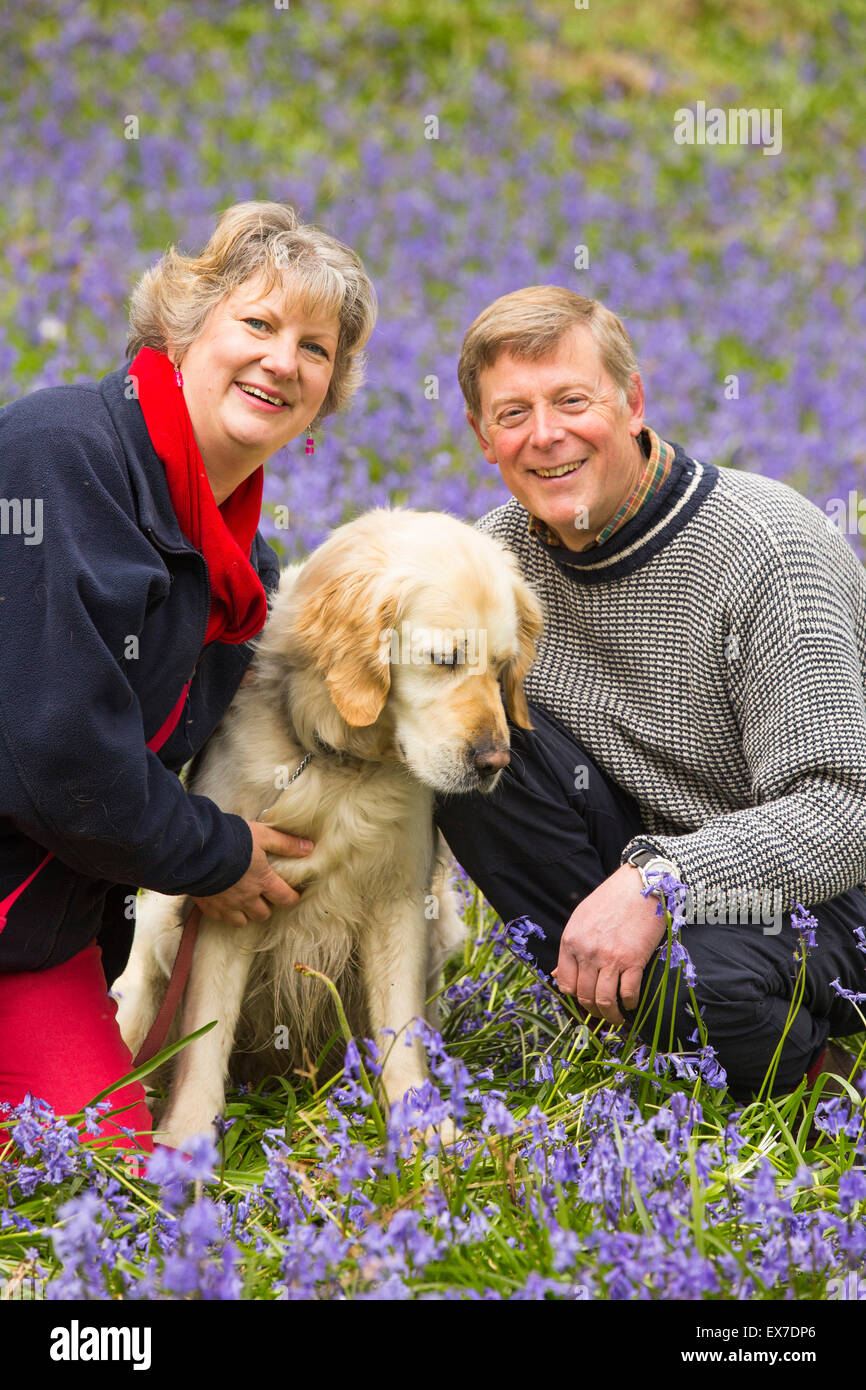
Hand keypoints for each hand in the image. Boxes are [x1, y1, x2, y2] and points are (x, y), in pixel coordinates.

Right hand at [191, 820, 313, 927]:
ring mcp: (227, 905)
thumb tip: (309, 848)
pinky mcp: (209, 906)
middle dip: (266, 908)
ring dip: (245, 914)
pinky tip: (222, 901)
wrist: (199, 850)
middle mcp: (247, 898)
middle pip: (263, 914)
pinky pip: (220, 918)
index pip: (285, 899)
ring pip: (242, 921)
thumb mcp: (263, 836)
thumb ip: (286, 844)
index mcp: (263, 881)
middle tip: (263, 896)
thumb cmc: (233, 840)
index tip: (292, 896)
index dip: (292, 899)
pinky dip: (224, 913)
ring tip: (243, 902)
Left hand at [551, 864, 667, 1023]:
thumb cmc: (611, 900)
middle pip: (584, 996)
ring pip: (604, 1001)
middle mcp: (587, 952)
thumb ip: (570, 948)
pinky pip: (628, 993)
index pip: (565, 984)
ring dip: (611, 1015)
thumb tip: (557, 975)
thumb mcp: (581, 919)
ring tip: (617, 1017)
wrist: (640, 885)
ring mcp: (610, 958)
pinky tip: (632, 1003)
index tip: (584, 1001)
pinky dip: (630, 1003)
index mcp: (570, 942)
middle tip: (602, 1014)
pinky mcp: (633, 960)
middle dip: (593, 1011)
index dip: (575, 998)